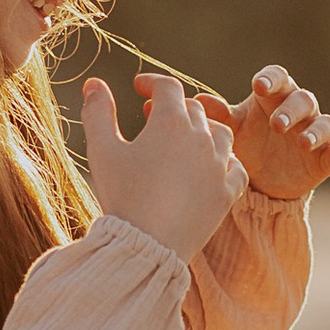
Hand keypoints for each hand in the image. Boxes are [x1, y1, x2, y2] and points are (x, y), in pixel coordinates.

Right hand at [81, 70, 243, 258]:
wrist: (147, 246)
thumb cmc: (122, 197)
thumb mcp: (102, 151)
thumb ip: (97, 112)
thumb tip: (93, 83)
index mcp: (171, 122)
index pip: (167, 87)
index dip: (152, 83)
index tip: (139, 87)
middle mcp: (202, 138)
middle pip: (193, 109)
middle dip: (172, 108)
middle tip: (152, 117)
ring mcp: (219, 165)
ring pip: (219, 133)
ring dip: (201, 130)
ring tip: (182, 140)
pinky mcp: (228, 192)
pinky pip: (235, 166)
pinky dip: (224, 161)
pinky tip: (208, 167)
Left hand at [221, 66, 329, 204]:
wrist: (261, 183)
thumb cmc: (248, 143)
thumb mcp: (232, 130)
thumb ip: (220, 116)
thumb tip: (198, 101)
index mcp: (274, 98)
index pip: (278, 78)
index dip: (271, 79)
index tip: (259, 86)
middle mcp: (299, 112)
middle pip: (303, 99)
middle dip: (291, 110)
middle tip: (276, 124)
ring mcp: (315, 135)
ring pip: (325, 124)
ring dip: (316, 131)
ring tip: (303, 143)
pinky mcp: (325, 159)